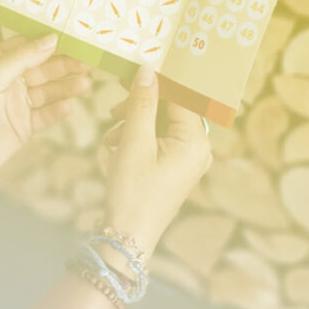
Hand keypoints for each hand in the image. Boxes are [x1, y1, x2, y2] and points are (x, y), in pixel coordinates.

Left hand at [0, 34, 90, 203]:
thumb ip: (23, 58)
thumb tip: (51, 38)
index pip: (27, 46)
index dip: (49, 41)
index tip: (74, 37)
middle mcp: (8, 81)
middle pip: (42, 68)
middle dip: (64, 65)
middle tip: (88, 62)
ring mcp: (17, 104)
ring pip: (47, 91)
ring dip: (65, 87)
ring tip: (85, 85)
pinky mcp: (23, 126)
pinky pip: (45, 115)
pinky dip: (57, 110)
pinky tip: (69, 107)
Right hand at [100, 68, 211, 255]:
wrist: (127, 237)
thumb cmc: (133, 192)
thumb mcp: (134, 142)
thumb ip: (142, 103)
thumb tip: (148, 72)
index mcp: (195, 141)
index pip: (180, 97)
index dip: (156, 81)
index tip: (131, 70)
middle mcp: (198, 149)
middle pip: (170, 110)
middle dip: (141, 105)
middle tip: (114, 101)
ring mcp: (186, 160)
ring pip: (160, 124)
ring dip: (134, 122)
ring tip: (110, 133)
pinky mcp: (173, 169)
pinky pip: (157, 141)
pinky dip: (136, 138)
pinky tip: (115, 145)